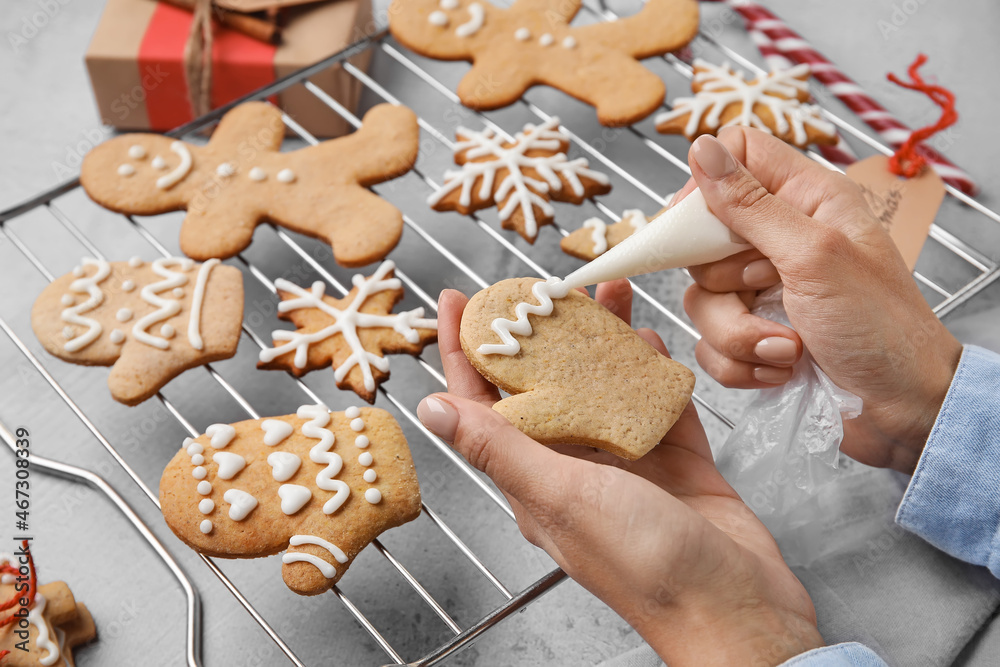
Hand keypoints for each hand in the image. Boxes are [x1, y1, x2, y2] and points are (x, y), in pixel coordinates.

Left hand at [418, 282, 823, 666]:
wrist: (740, 610)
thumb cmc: (647, 567)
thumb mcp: (561, 496)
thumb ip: (499, 449)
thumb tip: (432, 409)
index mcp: (536, 481)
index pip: (484, 404)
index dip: (465, 350)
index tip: (457, 299)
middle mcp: (575, 470)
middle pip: (548, 385)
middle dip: (547, 332)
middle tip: (552, 286)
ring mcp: (628, 467)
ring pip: (605, 388)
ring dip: (605, 343)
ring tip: (612, 296)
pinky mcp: (676, 464)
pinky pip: (658, 405)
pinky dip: (654, 372)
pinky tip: (653, 343)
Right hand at [679, 128, 961, 472]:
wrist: (903, 409)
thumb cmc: (881, 328)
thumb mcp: (814, 256)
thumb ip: (752, 205)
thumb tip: (703, 148)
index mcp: (805, 200)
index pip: (736, 156)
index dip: (707, 187)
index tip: (700, 228)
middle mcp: (779, 240)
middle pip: (703, 240)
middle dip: (726, 283)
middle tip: (768, 290)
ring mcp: (763, 290)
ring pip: (702, 300)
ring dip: (739, 334)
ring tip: (788, 348)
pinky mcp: (754, 335)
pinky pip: (710, 344)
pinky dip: (740, 363)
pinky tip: (782, 367)